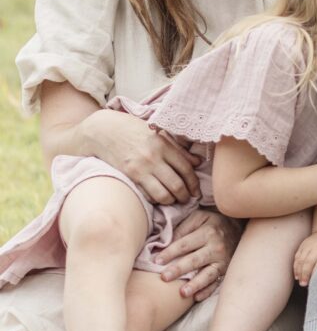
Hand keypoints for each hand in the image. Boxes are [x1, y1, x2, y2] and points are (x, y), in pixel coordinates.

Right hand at [84, 110, 200, 203]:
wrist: (104, 130)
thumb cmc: (133, 130)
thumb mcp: (158, 133)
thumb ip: (178, 148)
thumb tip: (198, 162)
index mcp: (164, 144)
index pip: (186, 169)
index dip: (194, 183)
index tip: (196, 190)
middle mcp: (153, 157)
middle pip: (177, 185)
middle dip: (185, 196)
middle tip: (187, 198)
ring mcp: (140, 168)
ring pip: (163, 195)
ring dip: (171, 201)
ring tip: (173, 200)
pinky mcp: (129, 177)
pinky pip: (147, 195)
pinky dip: (155, 199)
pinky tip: (158, 197)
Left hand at [156, 209, 242, 300]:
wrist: (240, 228)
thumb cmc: (213, 223)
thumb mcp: (200, 217)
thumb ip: (183, 228)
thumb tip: (165, 243)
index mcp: (207, 232)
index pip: (185, 244)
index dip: (170, 252)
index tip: (156, 261)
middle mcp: (216, 247)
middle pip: (194, 260)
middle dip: (179, 269)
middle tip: (164, 277)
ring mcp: (222, 260)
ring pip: (207, 274)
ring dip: (195, 284)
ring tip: (182, 293)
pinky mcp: (226, 270)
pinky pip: (216, 283)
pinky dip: (207, 291)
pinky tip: (196, 298)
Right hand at [293, 230, 316, 286]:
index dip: (315, 273)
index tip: (313, 283)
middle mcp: (316, 248)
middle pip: (308, 262)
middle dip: (305, 274)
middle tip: (303, 284)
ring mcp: (308, 245)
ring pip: (301, 259)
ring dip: (299, 271)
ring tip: (299, 280)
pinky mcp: (303, 245)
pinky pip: (297, 256)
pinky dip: (296, 265)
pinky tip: (296, 273)